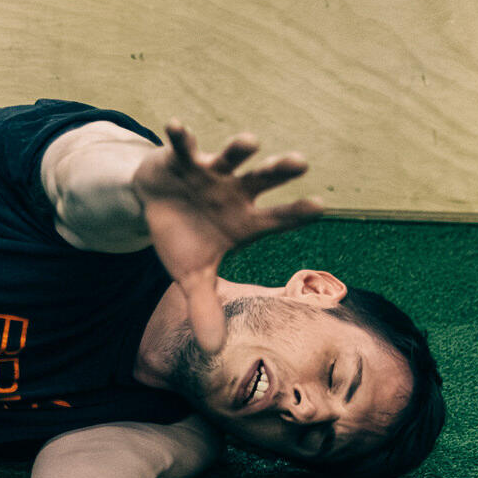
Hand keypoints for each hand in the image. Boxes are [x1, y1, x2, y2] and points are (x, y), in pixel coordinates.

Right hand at [133, 120, 323, 353]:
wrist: (157, 203)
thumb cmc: (185, 238)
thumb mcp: (191, 276)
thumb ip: (204, 308)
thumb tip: (211, 352)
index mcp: (245, 220)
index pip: (277, 218)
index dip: (295, 214)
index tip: (319, 208)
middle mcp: (235, 192)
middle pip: (263, 180)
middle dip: (279, 171)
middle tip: (302, 162)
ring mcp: (211, 172)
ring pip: (230, 158)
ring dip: (239, 150)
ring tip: (250, 141)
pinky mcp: (183, 159)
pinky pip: (183, 145)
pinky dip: (180, 136)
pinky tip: (175, 125)